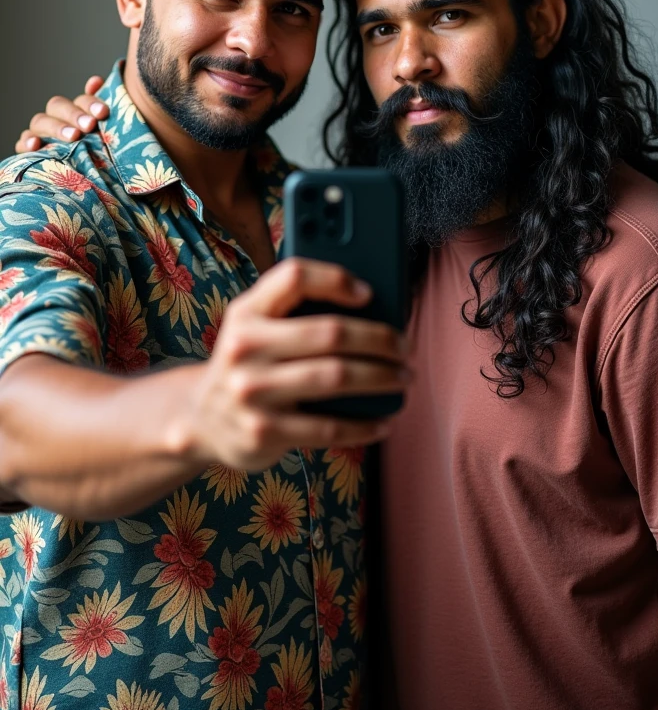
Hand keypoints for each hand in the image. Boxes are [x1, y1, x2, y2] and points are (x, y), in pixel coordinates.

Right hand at [15, 75, 108, 151]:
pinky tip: (35, 145)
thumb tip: (95, 82)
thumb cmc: (98, 152)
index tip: (103, 112)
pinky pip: (23, 143)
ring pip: (41, 121)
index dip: (91, 103)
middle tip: (89, 125)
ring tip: (73, 136)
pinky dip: (27, 142)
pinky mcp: (29, 150)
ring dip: (56, 127)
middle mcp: (58, 118)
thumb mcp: (104, 133)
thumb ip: (100, 109)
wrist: (84, 179)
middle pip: (58, 106)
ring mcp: (41, 132)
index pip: (81, 100)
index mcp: (78, 111)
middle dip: (74, 115)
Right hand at [188, 257, 407, 471]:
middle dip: (380, 339)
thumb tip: (371, 302)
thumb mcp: (255, 325)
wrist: (200, 418)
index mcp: (246, 311)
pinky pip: (329, 427)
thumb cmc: (249, 362)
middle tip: (404, 346)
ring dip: (382, 378)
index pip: (295, 277)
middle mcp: (245, 347)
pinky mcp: (264, 432)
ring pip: (337, 378)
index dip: (337, 279)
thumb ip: (294, 308)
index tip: (369, 293)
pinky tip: (383, 420)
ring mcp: (253, 392)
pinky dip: (365, 424)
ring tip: (402, 377)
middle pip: (330, 332)